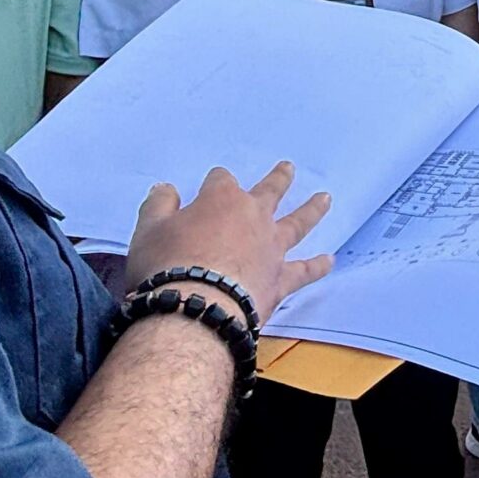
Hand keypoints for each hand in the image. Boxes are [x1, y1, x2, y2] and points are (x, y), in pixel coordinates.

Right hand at [126, 161, 331, 320]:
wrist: (196, 310)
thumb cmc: (166, 267)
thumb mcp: (148, 231)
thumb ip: (158, 206)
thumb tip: (165, 188)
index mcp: (220, 200)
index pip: (221, 180)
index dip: (216, 182)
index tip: (211, 183)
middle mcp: (253, 217)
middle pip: (270, 190)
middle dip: (279, 178)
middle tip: (289, 167)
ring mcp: (271, 248)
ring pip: (298, 223)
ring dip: (312, 209)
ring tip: (326, 198)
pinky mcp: (280, 279)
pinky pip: (305, 271)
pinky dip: (318, 266)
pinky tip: (330, 260)